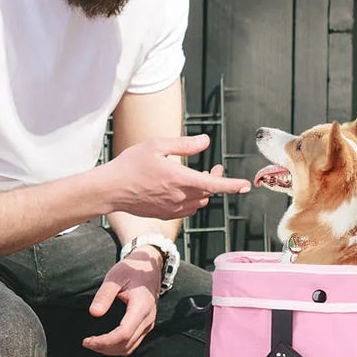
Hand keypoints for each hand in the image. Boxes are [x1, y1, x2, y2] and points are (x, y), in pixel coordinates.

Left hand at [83, 252, 162, 356]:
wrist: (150, 267)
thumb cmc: (132, 270)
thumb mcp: (115, 277)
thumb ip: (104, 295)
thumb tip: (94, 313)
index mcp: (141, 307)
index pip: (123, 334)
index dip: (104, 342)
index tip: (87, 340)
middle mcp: (148, 319)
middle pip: (126, 345)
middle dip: (104, 348)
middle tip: (86, 343)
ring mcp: (149, 324)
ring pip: (130, 348)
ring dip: (110, 350)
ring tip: (93, 344)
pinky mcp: (146, 326)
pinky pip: (132, 343)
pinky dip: (117, 347)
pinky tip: (105, 342)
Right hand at [101, 135, 250, 218]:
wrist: (111, 190)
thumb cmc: (131, 164)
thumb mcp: (157, 146)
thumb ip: (184, 144)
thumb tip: (205, 141)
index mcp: (180, 179)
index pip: (214, 185)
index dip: (232, 185)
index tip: (246, 186)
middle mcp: (179, 197)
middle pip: (208, 192)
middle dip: (215, 181)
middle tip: (213, 168)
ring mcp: (172, 209)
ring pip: (199, 202)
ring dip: (203, 191)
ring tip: (196, 177)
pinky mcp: (164, 214)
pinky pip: (186, 209)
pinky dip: (191, 199)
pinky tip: (181, 189)